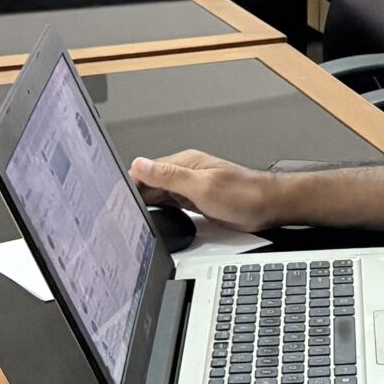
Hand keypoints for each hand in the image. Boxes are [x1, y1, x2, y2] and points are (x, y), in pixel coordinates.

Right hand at [129, 150, 283, 232]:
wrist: (270, 207)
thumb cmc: (244, 194)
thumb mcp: (202, 186)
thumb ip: (170, 176)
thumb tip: (140, 164)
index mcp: (185, 164)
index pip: (146, 171)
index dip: (129, 184)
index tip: (113, 197)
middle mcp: (185, 174)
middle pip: (150, 185)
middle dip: (134, 196)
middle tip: (115, 212)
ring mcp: (191, 188)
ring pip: (159, 196)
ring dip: (146, 205)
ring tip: (127, 217)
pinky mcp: (197, 202)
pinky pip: (171, 205)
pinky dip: (160, 212)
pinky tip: (152, 220)